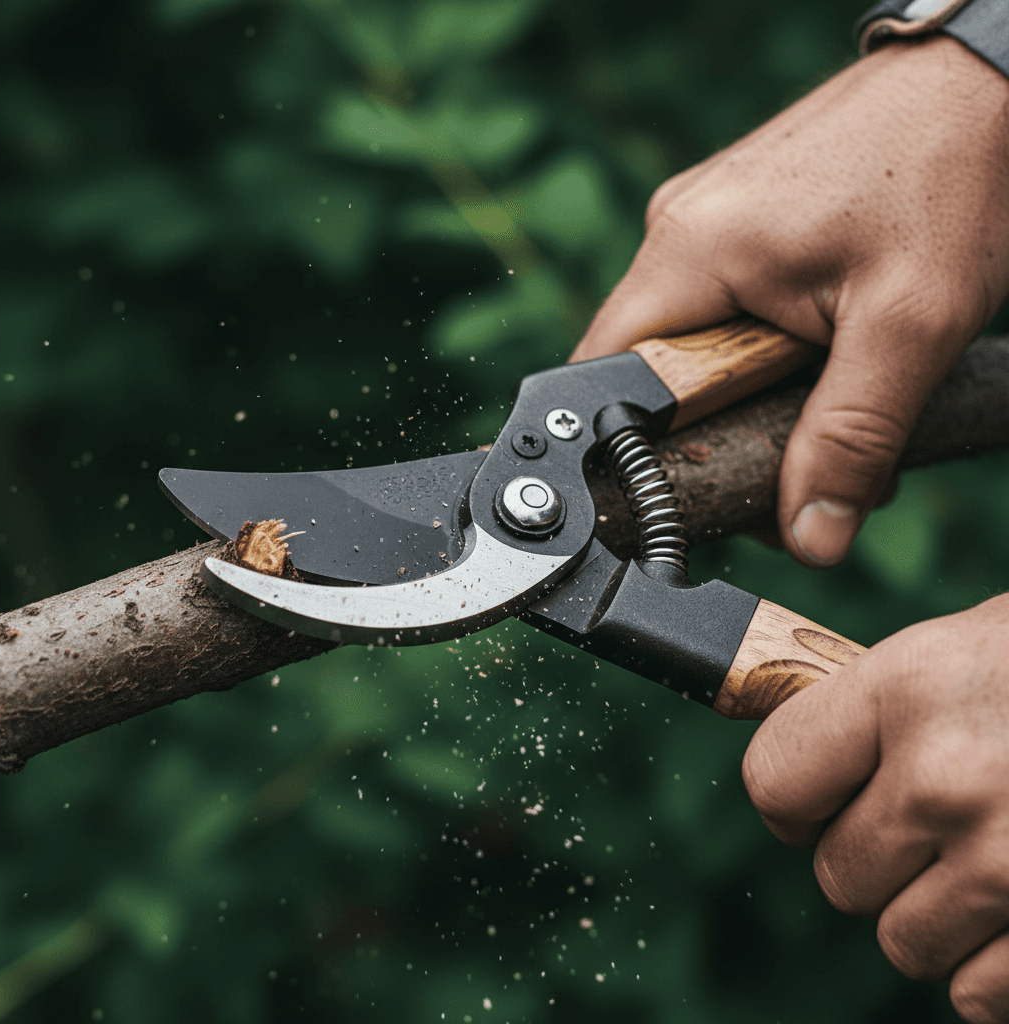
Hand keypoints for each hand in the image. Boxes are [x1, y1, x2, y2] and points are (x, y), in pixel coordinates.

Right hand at [571, 35, 1008, 566]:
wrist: (984, 82)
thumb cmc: (950, 173)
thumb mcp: (908, 326)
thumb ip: (850, 440)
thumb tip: (811, 541)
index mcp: (688, 253)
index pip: (600, 378)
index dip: (630, 450)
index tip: (691, 488)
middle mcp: (676, 231)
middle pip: (647, 372)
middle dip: (710, 433)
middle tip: (787, 462)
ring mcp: (702, 222)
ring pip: (689, 345)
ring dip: (743, 394)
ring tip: (822, 401)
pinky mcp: (732, 221)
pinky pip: (717, 309)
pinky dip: (756, 351)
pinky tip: (817, 356)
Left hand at [743, 594, 1008, 1022]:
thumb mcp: (961, 649)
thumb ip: (877, 708)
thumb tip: (802, 767)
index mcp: (906, 688)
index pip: (774, 780)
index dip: (792, 801)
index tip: (819, 802)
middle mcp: (947, 778)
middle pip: (837, 875)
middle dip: (872, 858)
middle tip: (928, 824)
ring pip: (903, 942)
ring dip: (935, 914)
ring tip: (988, 858)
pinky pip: (979, 996)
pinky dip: (995, 967)